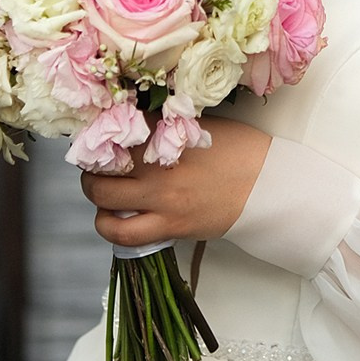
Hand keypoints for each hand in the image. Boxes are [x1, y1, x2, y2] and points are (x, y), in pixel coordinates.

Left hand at [80, 114, 269, 249]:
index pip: (118, 127)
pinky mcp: (170, 227)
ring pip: (104, 198)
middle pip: (101, 163)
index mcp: (168, 135)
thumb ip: (165, 126)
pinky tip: (113, 217)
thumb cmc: (240, 151)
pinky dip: (110, 226)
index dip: (102, 128)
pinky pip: (124, 234)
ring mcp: (162, 200)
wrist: (268, 186)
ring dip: (95, 192)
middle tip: (95, 161)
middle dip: (91, 161)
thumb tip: (134, 126)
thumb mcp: (200, 126)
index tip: (99, 130)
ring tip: (101, 188)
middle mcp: (158, 167)